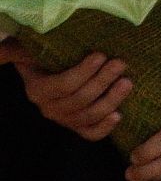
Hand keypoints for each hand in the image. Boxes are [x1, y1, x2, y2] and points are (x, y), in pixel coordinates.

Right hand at [1, 46, 131, 140]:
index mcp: (38, 90)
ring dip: (110, 100)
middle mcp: (49, 108)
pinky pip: (90, 134)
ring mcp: (64, 120)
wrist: (55, 72)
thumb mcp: (29, 49)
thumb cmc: (46, 56)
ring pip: (88, 116)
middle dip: (102, 81)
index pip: (62, 85)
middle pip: (79, 100)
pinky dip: (104, 128)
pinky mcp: (79, 127)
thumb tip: (1, 46)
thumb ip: (17, 49)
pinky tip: (119, 116)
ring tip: (127, 82)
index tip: (101, 55)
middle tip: (120, 63)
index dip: (82, 72)